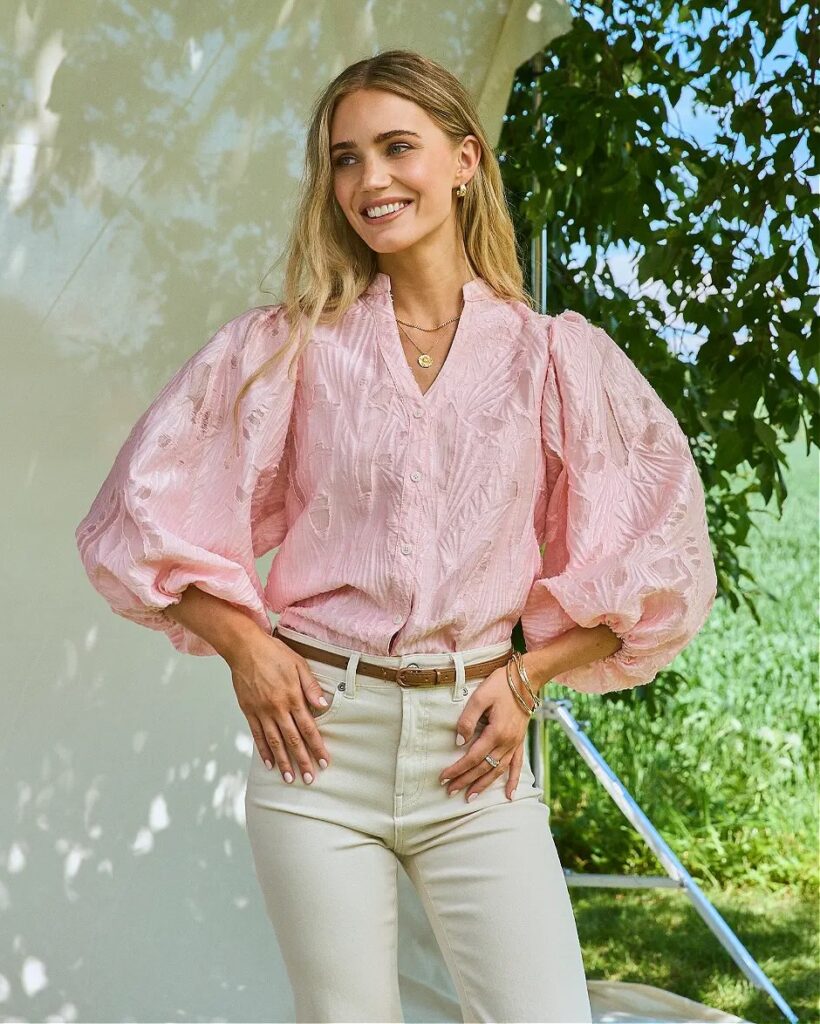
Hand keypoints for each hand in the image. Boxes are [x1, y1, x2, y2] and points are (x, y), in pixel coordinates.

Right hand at [228, 633, 333, 784]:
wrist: (244, 647)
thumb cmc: (274, 653)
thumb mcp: (299, 664)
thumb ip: (311, 687)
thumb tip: (324, 706)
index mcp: (293, 697)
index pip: (309, 728)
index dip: (317, 747)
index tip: (324, 762)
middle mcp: (277, 708)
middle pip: (293, 740)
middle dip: (302, 761)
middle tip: (309, 780)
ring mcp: (261, 711)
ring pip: (274, 742)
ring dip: (283, 762)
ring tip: (290, 778)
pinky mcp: (248, 711)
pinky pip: (257, 735)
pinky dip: (263, 751)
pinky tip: (269, 763)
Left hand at [438, 663, 531, 801]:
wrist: (524, 679)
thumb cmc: (500, 685)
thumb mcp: (480, 697)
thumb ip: (468, 720)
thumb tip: (459, 742)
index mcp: (495, 733)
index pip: (472, 757)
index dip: (457, 769)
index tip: (443, 777)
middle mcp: (507, 743)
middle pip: (484, 768)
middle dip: (466, 781)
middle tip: (450, 791)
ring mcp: (515, 743)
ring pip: (498, 771)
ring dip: (484, 785)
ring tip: (471, 797)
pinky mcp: (520, 741)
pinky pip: (518, 765)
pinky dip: (514, 781)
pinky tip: (510, 795)